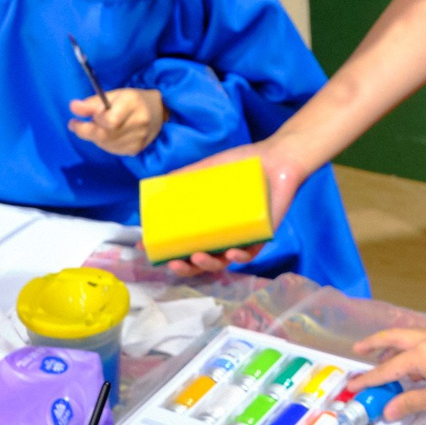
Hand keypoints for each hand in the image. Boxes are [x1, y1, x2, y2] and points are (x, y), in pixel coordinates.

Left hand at [70, 87, 165, 155]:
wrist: (159, 111)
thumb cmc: (132, 100)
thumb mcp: (114, 94)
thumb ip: (94, 102)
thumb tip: (74, 108)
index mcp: (133, 103)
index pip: (109, 119)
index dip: (91, 120)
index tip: (74, 115)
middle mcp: (139, 122)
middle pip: (105, 135)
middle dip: (85, 131)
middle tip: (75, 125)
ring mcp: (139, 138)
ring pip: (106, 144)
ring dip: (94, 136)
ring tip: (96, 126)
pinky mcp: (137, 149)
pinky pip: (112, 149)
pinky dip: (103, 143)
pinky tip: (106, 135)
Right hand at [165, 133, 314, 274]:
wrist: (278, 157)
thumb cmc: (244, 165)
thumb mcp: (210, 168)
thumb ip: (187, 175)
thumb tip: (159, 181)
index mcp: (210, 223)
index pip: (184, 242)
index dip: (167, 250)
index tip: (147, 250)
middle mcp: (224, 234)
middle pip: (201, 260)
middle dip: (186, 267)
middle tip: (175, 263)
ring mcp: (243, 237)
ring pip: (224, 261)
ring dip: (208, 264)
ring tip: (197, 257)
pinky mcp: (263, 236)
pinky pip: (251, 253)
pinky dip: (240, 256)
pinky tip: (232, 253)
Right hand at [351, 326, 425, 421]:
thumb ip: (409, 402)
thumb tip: (388, 411)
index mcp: (422, 353)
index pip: (388, 367)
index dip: (369, 378)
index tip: (354, 385)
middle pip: (395, 338)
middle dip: (375, 343)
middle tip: (359, 349)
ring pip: (408, 338)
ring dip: (392, 345)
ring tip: (380, 357)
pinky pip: (421, 342)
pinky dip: (408, 350)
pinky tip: (408, 365)